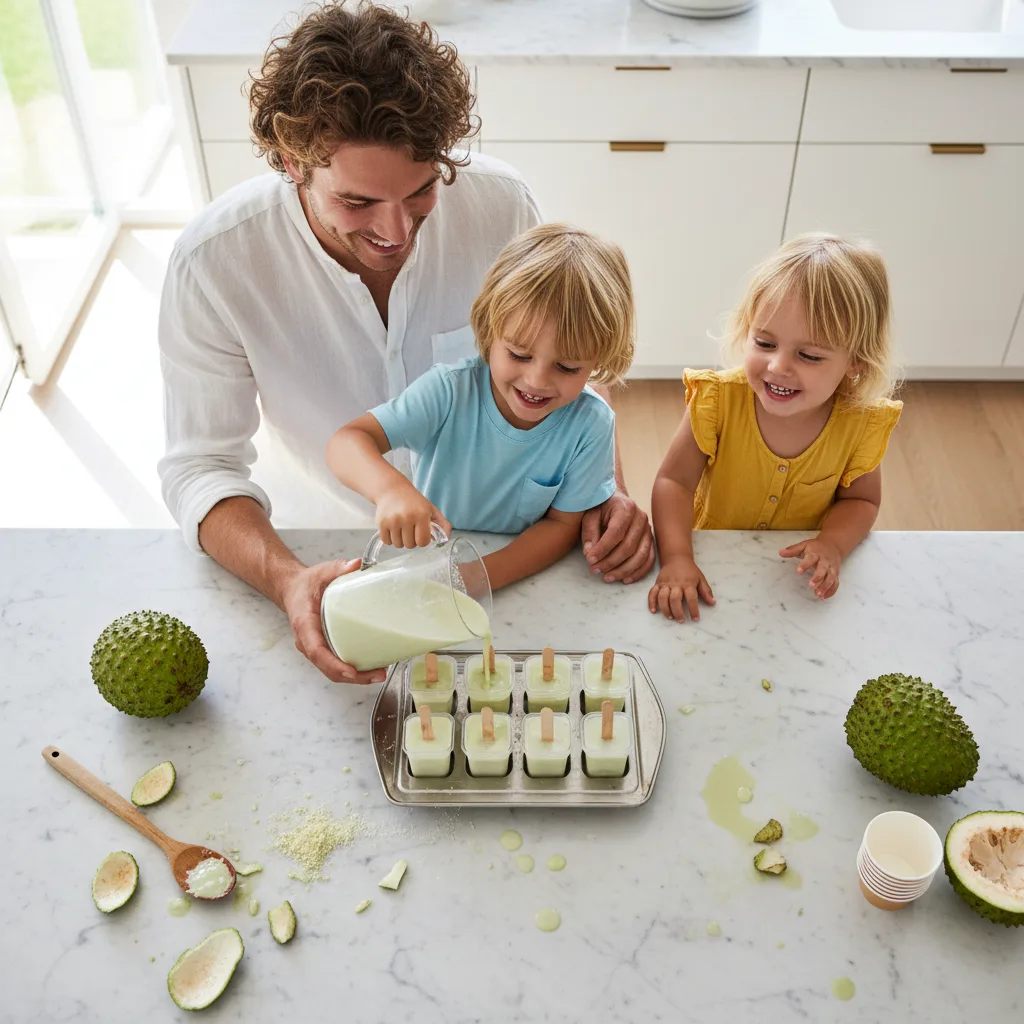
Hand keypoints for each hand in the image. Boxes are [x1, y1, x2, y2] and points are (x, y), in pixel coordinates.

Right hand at [280, 558, 387, 682]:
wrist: (292, 590)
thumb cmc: (305, 585)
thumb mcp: (320, 573)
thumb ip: (337, 568)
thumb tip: (356, 564)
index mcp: (304, 624)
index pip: (316, 650)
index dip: (333, 664)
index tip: (351, 671)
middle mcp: (307, 641)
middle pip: (327, 667)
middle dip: (352, 676)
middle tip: (377, 675)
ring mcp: (314, 647)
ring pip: (331, 670)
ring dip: (354, 678)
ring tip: (378, 674)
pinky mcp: (322, 648)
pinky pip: (334, 665)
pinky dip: (352, 671)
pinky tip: (370, 668)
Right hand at [375, 483, 450, 547]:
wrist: (392, 490)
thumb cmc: (414, 501)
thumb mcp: (431, 509)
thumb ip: (442, 524)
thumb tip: (445, 539)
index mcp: (421, 515)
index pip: (423, 542)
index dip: (423, 541)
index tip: (421, 534)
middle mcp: (406, 518)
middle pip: (410, 545)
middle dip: (412, 540)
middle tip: (411, 530)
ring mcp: (392, 521)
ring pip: (398, 545)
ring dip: (401, 540)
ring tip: (402, 529)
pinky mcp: (381, 523)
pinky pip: (387, 542)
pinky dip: (390, 539)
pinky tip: (393, 529)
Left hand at [581, 490, 654, 583]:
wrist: (616, 501)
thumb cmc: (601, 508)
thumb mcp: (590, 515)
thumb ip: (589, 533)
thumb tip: (589, 554)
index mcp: (626, 508)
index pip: (615, 532)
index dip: (603, 549)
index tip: (590, 560)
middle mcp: (641, 518)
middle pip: (628, 546)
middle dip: (610, 562)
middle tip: (594, 570)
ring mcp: (648, 530)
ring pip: (640, 556)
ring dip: (623, 570)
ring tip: (607, 577)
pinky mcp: (650, 541)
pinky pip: (649, 560)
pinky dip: (638, 572)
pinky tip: (625, 579)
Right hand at [647, 556, 715, 621]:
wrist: (676, 558)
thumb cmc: (690, 570)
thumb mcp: (701, 578)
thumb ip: (706, 591)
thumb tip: (713, 602)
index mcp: (688, 583)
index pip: (691, 598)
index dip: (693, 610)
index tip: (695, 618)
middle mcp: (676, 584)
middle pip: (675, 599)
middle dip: (678, 611)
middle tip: (681, 620)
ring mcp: (665, 584)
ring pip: (663, 597)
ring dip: (665, 609)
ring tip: (670, 617)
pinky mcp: (658, 583)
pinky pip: (652, 593)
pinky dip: (651, 602)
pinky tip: (653, 611)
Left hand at [779, 536, 841, 599]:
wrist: (833, 545)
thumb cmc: (816, 547)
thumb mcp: (804, 545)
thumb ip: (792, 550)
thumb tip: (780, 552)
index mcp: (816, 553)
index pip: (810, 558)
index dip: (805, 565)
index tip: (798, 571)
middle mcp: (825, 561)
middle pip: (823, 569)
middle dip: (818, 577)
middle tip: (810, 585)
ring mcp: (831, 568)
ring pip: (831, 578)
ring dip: (825, 586)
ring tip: (817, 594)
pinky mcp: (836, 574)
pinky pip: (835, 583)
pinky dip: (831, 591)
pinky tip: (823, 597)